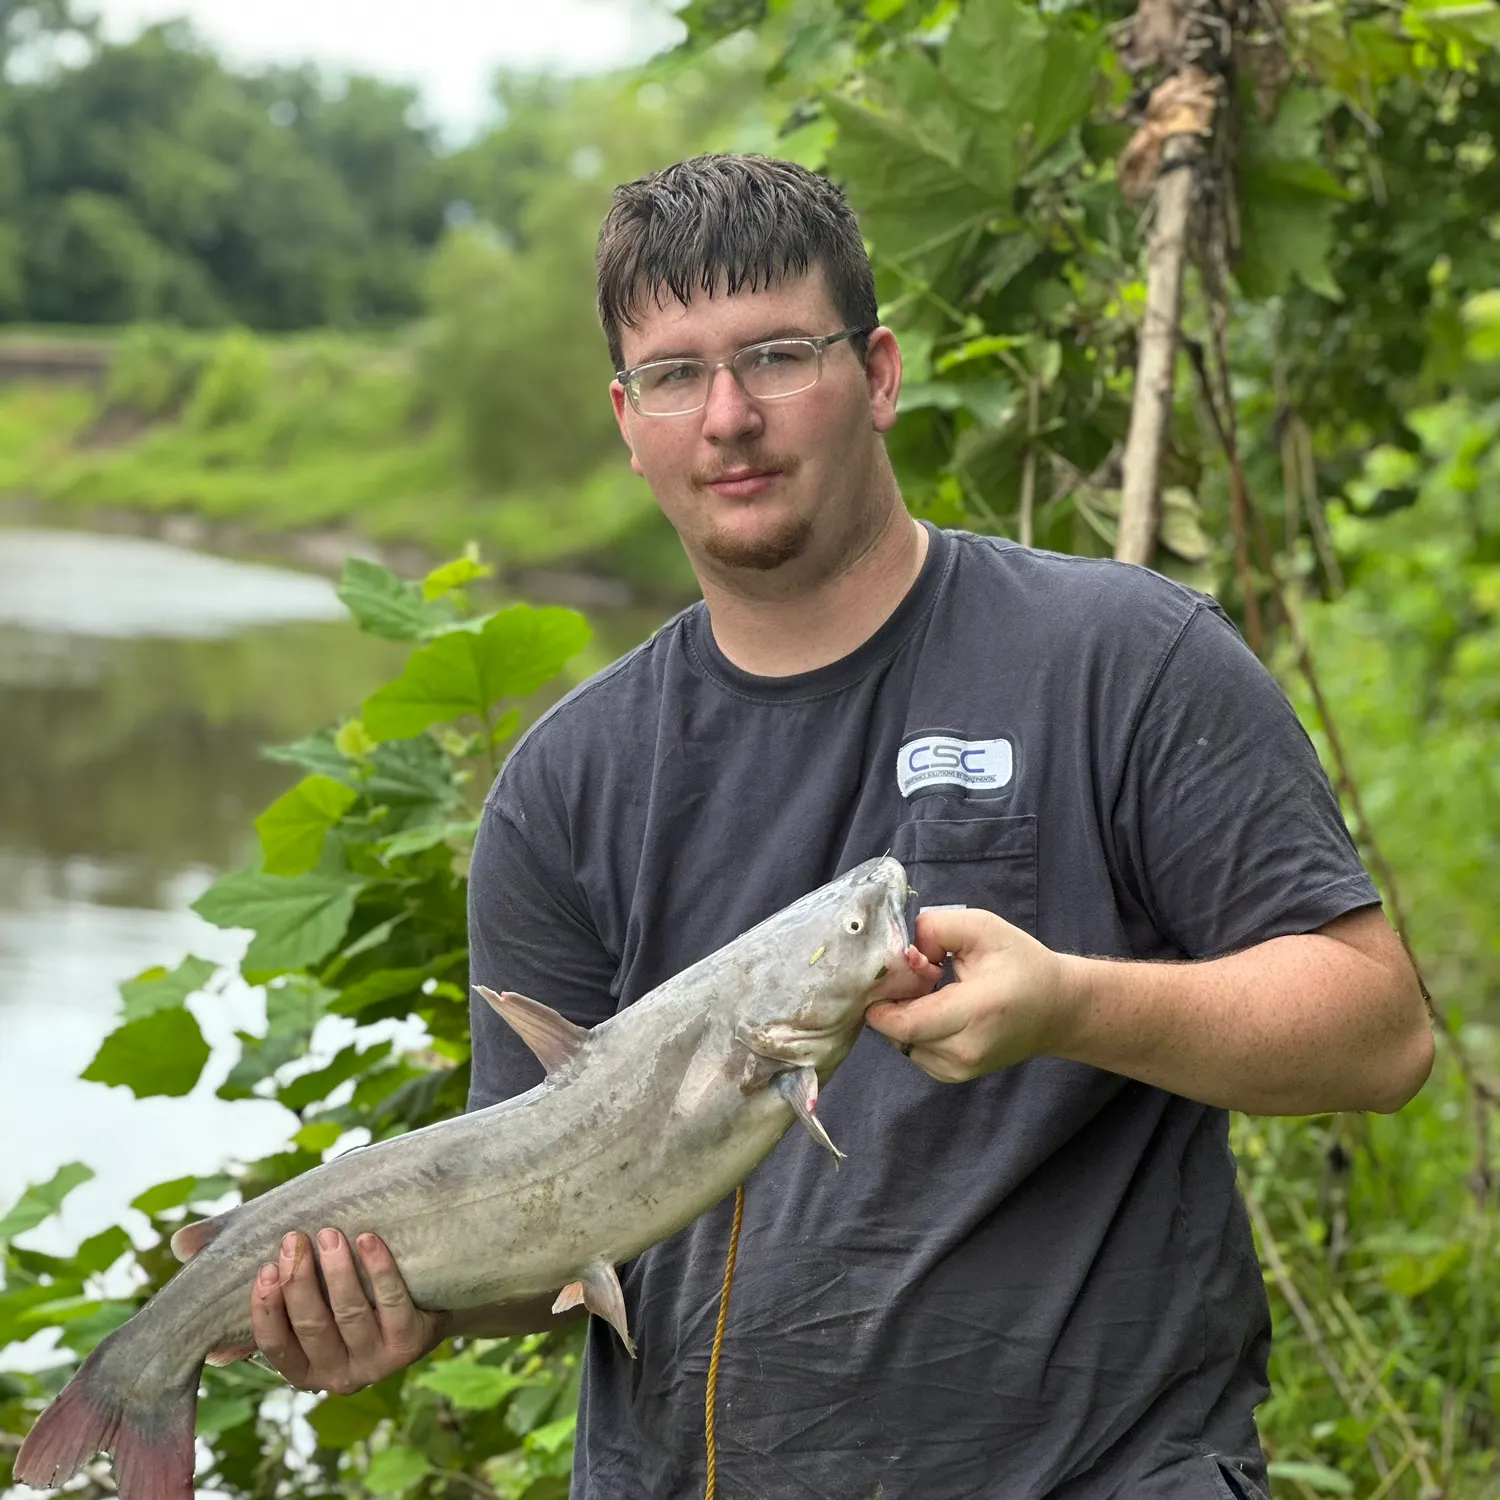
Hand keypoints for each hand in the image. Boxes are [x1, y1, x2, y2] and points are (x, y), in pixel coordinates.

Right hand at [251, 1229, 447, 1394]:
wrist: (422, 1308)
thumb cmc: (347, 1295)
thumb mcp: (302, 1296)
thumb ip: (256, 1275)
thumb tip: (183, 1247)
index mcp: (304, 1370)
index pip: (275, 1346)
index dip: (266, 1310)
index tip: (263, 1269)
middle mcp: (338, 1375)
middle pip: (313, 1326)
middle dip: (300, 1281)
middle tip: (295, 1238)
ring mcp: (376, 1362)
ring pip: (351, 1314)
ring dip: (338, 1271)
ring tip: (330, 1234)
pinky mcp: (410, 1343)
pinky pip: (393, 1303)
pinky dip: (379, 1269)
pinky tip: (369, 1240)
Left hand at [864, 908, 1076, 1081]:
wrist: (1057, 1010)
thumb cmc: (1021, 964)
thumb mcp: (982, 928)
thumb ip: (936, 928)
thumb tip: (903, 953)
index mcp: (975, 1011)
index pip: (905, 1023)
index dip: (882, 1001)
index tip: (888, 974)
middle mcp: (966, 1050)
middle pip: (898, 1033)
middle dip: (891, 1003)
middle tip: (913, 977)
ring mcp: (961, 1069)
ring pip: (902, 1044)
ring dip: (903, 1017)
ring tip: (929, 994)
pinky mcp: (956, 1076)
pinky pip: (915, 1052)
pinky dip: (915, 1031)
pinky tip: (936, 1011)